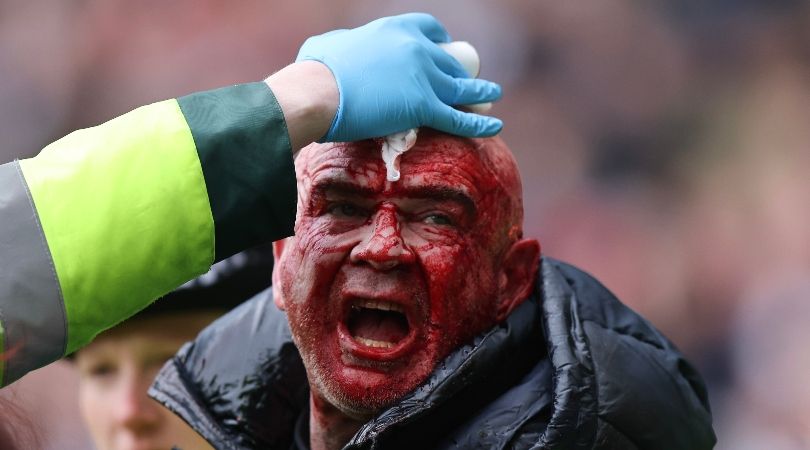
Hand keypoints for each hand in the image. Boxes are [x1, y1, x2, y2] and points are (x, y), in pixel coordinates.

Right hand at [296, 13, 502, 141]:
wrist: (317, 91)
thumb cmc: (315, 70)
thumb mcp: (332, 44)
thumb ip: (345, 46)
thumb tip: (339, 54)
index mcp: (395, 28)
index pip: (430, 29)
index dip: (441, 41)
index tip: (445, 49)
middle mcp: (416, 48)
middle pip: (449, 61)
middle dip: (460, 71)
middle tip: (466, 81)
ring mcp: (424, 77)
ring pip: (462, 86)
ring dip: (482, 90)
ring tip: (493, 94)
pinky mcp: (424, 106)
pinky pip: (459, 116)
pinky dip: (480, 122)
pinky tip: (495, 124)